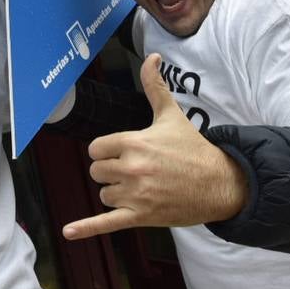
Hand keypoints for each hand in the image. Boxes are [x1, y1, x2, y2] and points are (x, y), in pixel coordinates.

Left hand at [62, 54, 246, 240]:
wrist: (220, 183)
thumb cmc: (193, 149)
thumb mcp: (170, 115)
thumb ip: (155, 86)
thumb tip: (152, 56)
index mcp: (133, 143)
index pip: (96, 150)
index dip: (107, 152)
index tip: (124, 154)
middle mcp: (132, 168)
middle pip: (96, 172)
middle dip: (111, 173)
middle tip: (136, 172)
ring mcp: (136, 194)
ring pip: (104, 195)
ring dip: (117, 194)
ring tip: (143, 189)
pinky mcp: (141, 216)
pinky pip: (106, 222)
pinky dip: (86, 228)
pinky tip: (69, 232)